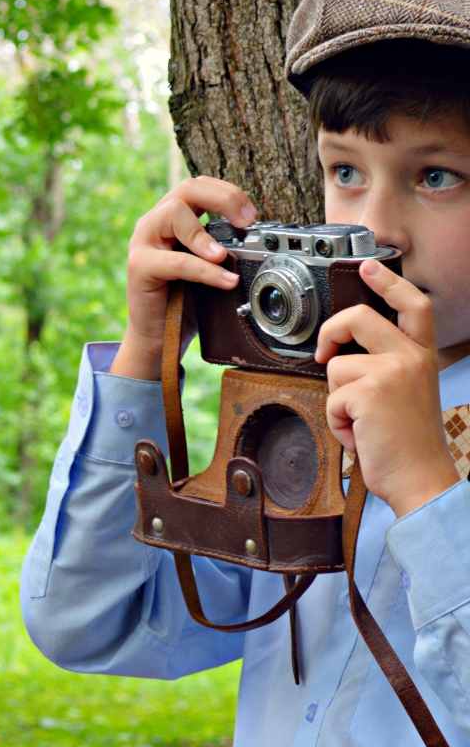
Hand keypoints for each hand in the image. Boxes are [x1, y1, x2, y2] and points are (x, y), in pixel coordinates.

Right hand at [110, 177, 256, 380]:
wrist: (157, 339)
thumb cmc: (184, 302)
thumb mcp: (207, 268)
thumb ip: (221, 248)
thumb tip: (257, 238)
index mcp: (171, 219)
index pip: (198, 186)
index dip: (227, 192)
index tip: (251, 215)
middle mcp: (153, 223)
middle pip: (187, 188)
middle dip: (223, 199)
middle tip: (247, 221)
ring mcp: (142, 242)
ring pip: (174, 213)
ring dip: (206, 233)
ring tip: (225, 255)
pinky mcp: (139, 267)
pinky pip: (176, 261)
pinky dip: (205, 270)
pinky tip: (225, 281)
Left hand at [315, 260, 458, 516]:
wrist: (420, 479)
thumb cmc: (409, 442)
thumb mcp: (409, 391)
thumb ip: (388, 365)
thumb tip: (347, 350)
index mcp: (422, 356)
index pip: (412, 305)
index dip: (389, 282)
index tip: (369, 267)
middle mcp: (410, 357)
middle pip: (359, 317)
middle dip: (331, 332)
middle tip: (324, 352)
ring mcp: (390, 372)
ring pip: (336, 366)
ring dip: (337, 398)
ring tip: (361, 420)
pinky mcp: (368, 392)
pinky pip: (330, 397)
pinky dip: (336, 421)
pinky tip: (360, 434)